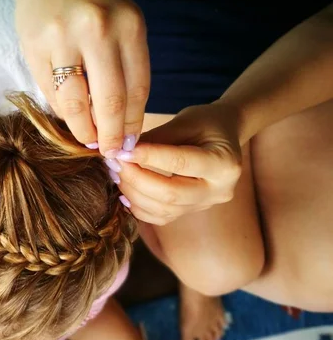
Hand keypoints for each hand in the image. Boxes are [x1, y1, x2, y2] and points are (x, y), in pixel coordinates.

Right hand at [12, 0, 148, 154]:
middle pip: (109, 102)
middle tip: (108, 151)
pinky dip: (62, 111)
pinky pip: (51, 93)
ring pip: (76, 104)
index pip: (137, 89)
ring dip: (83, 130)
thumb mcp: (123, 26)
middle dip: (110, 136)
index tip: (129, 142)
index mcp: (128, 25)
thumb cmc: (94, 7)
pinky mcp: (33, 47)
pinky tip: (70, 116)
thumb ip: (127, 67)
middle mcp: (97, 30)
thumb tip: (123, 125)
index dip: (133, 123)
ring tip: (88, 139)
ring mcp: (62, 39)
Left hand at [115, 102, 242, 224]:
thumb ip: (157, 138)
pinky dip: (139, 207)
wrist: (224, 137)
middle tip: (115, 163)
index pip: (180, 163)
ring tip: (117, 173)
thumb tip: (124, 150)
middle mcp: (219, 191)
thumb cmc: (206, 123)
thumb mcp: (186, 122)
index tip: (123, 150)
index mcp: (225, 164)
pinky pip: (160, 217)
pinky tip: (125, 190)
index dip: (148, 158)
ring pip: (163, 210)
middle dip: (136, 179)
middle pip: (171, 194)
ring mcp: (205, 205)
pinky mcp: (190, 212)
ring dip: (133, 193)